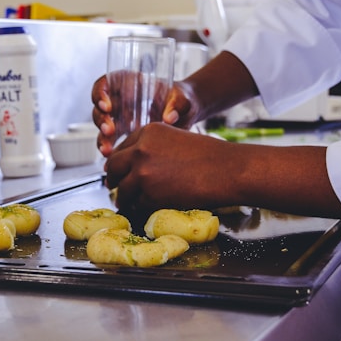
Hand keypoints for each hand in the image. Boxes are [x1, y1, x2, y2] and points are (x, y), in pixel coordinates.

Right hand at [91, 74, 198, 156]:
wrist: (187, 115)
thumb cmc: (183, 99)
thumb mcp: (183, 98)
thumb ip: (178, 104)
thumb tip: (169, 118)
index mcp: (131, 83)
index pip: (106, 83)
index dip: (100, 93)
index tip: (107, 106)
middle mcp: (121, 100)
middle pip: (100, 107)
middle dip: (101, 120)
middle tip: (110, 131)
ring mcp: (121, 117)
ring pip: (102, 126)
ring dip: (102, 138)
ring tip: (108, 150)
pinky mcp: (125, 133)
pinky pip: (111, 141)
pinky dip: (109, 149)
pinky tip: (112, 157)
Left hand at [104, 122, 340, 218]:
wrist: (229, 170)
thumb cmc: (211, 156)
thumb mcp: (178, 140)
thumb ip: (154, 148)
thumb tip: (137, 164)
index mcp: (148, 131)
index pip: (121, 148)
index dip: (120, 163)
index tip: (120, 172)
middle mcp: (140, 149)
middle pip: (112, 167)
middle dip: (113, 179)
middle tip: (116, 188)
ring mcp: (142, 171)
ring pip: (121, 189)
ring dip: (125, 197)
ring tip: (131, 203)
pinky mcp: (149, 193)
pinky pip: (135, 204)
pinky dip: (139, 209)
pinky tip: (148, 209)